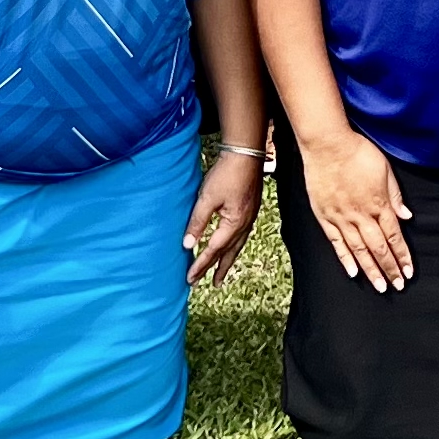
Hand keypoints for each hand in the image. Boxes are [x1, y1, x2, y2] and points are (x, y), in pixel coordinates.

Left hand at [184, 146, 265, 284]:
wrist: (246, 154)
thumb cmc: (226, 174)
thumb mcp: (207, 198)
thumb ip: (197, 222)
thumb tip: (188, 245)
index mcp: (233, 224)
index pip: (213, 250)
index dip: (201, 265)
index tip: (190, 278)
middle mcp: (244, 225)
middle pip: (229, 253)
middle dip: (218, 269)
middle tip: (211, 285)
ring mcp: (250, 218)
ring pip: (237, 246)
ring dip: (227, 260)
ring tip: (221, 273)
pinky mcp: (250, 210)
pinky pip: (242, 236)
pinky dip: (234, 246)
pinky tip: (231, 246)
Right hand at [298, 128, 413, 291]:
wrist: (327, 144)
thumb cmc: (358, 152)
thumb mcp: (385, 169)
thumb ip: (395, 195)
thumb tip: (406, 215)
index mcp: (379, 204)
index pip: (394, 236)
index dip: (402, 256)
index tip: (408, 271)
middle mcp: (361, 215)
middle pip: (379, 248)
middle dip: (389, 269)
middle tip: (397, 286)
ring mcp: (342, 217)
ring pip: (359, 250)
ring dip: (370, 270)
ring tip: (379, 286)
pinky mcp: (325, 216)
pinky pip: (336, 242)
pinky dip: (345, 259)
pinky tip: (352, 272)